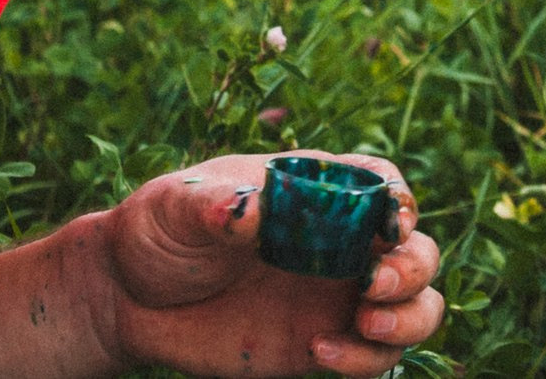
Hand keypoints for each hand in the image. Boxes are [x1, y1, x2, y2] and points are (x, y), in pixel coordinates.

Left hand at [94, 152, 442, 378]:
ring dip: (411, 318)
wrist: (130, 299)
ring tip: (366, 324)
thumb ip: (215, 206)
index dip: (399, 203)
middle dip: (412, 268)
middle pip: (415, 248)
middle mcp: (339, 242)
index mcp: (315, 190)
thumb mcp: (176, 207)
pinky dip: (365, 361)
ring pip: (416, 307)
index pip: (381, 185)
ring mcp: (335, 296)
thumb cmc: (157, 231)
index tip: (389, 226)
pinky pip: (374, 358)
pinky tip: (317, 352)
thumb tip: (252, 210)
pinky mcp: (322, 344)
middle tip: (373, 287)